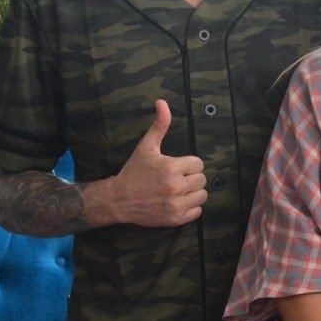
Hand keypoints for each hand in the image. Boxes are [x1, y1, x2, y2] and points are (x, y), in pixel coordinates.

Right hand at [110, 100, 207, 226]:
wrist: (117, 199)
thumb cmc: (134, 172)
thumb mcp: (146, 147)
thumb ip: (159, 125)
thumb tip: (162, 102)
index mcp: (171, 167)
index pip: (199, 164)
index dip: (189, 165)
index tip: (177, 167)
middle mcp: (176, 187)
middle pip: (202, 179)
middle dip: (191, 178)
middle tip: (175, 179)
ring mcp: (176, 204)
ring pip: (202, 195)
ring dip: (192, 193)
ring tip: (177, 191)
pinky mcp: (175, 219)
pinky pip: (197, 212)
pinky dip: (190, 208)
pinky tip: (177, 202)